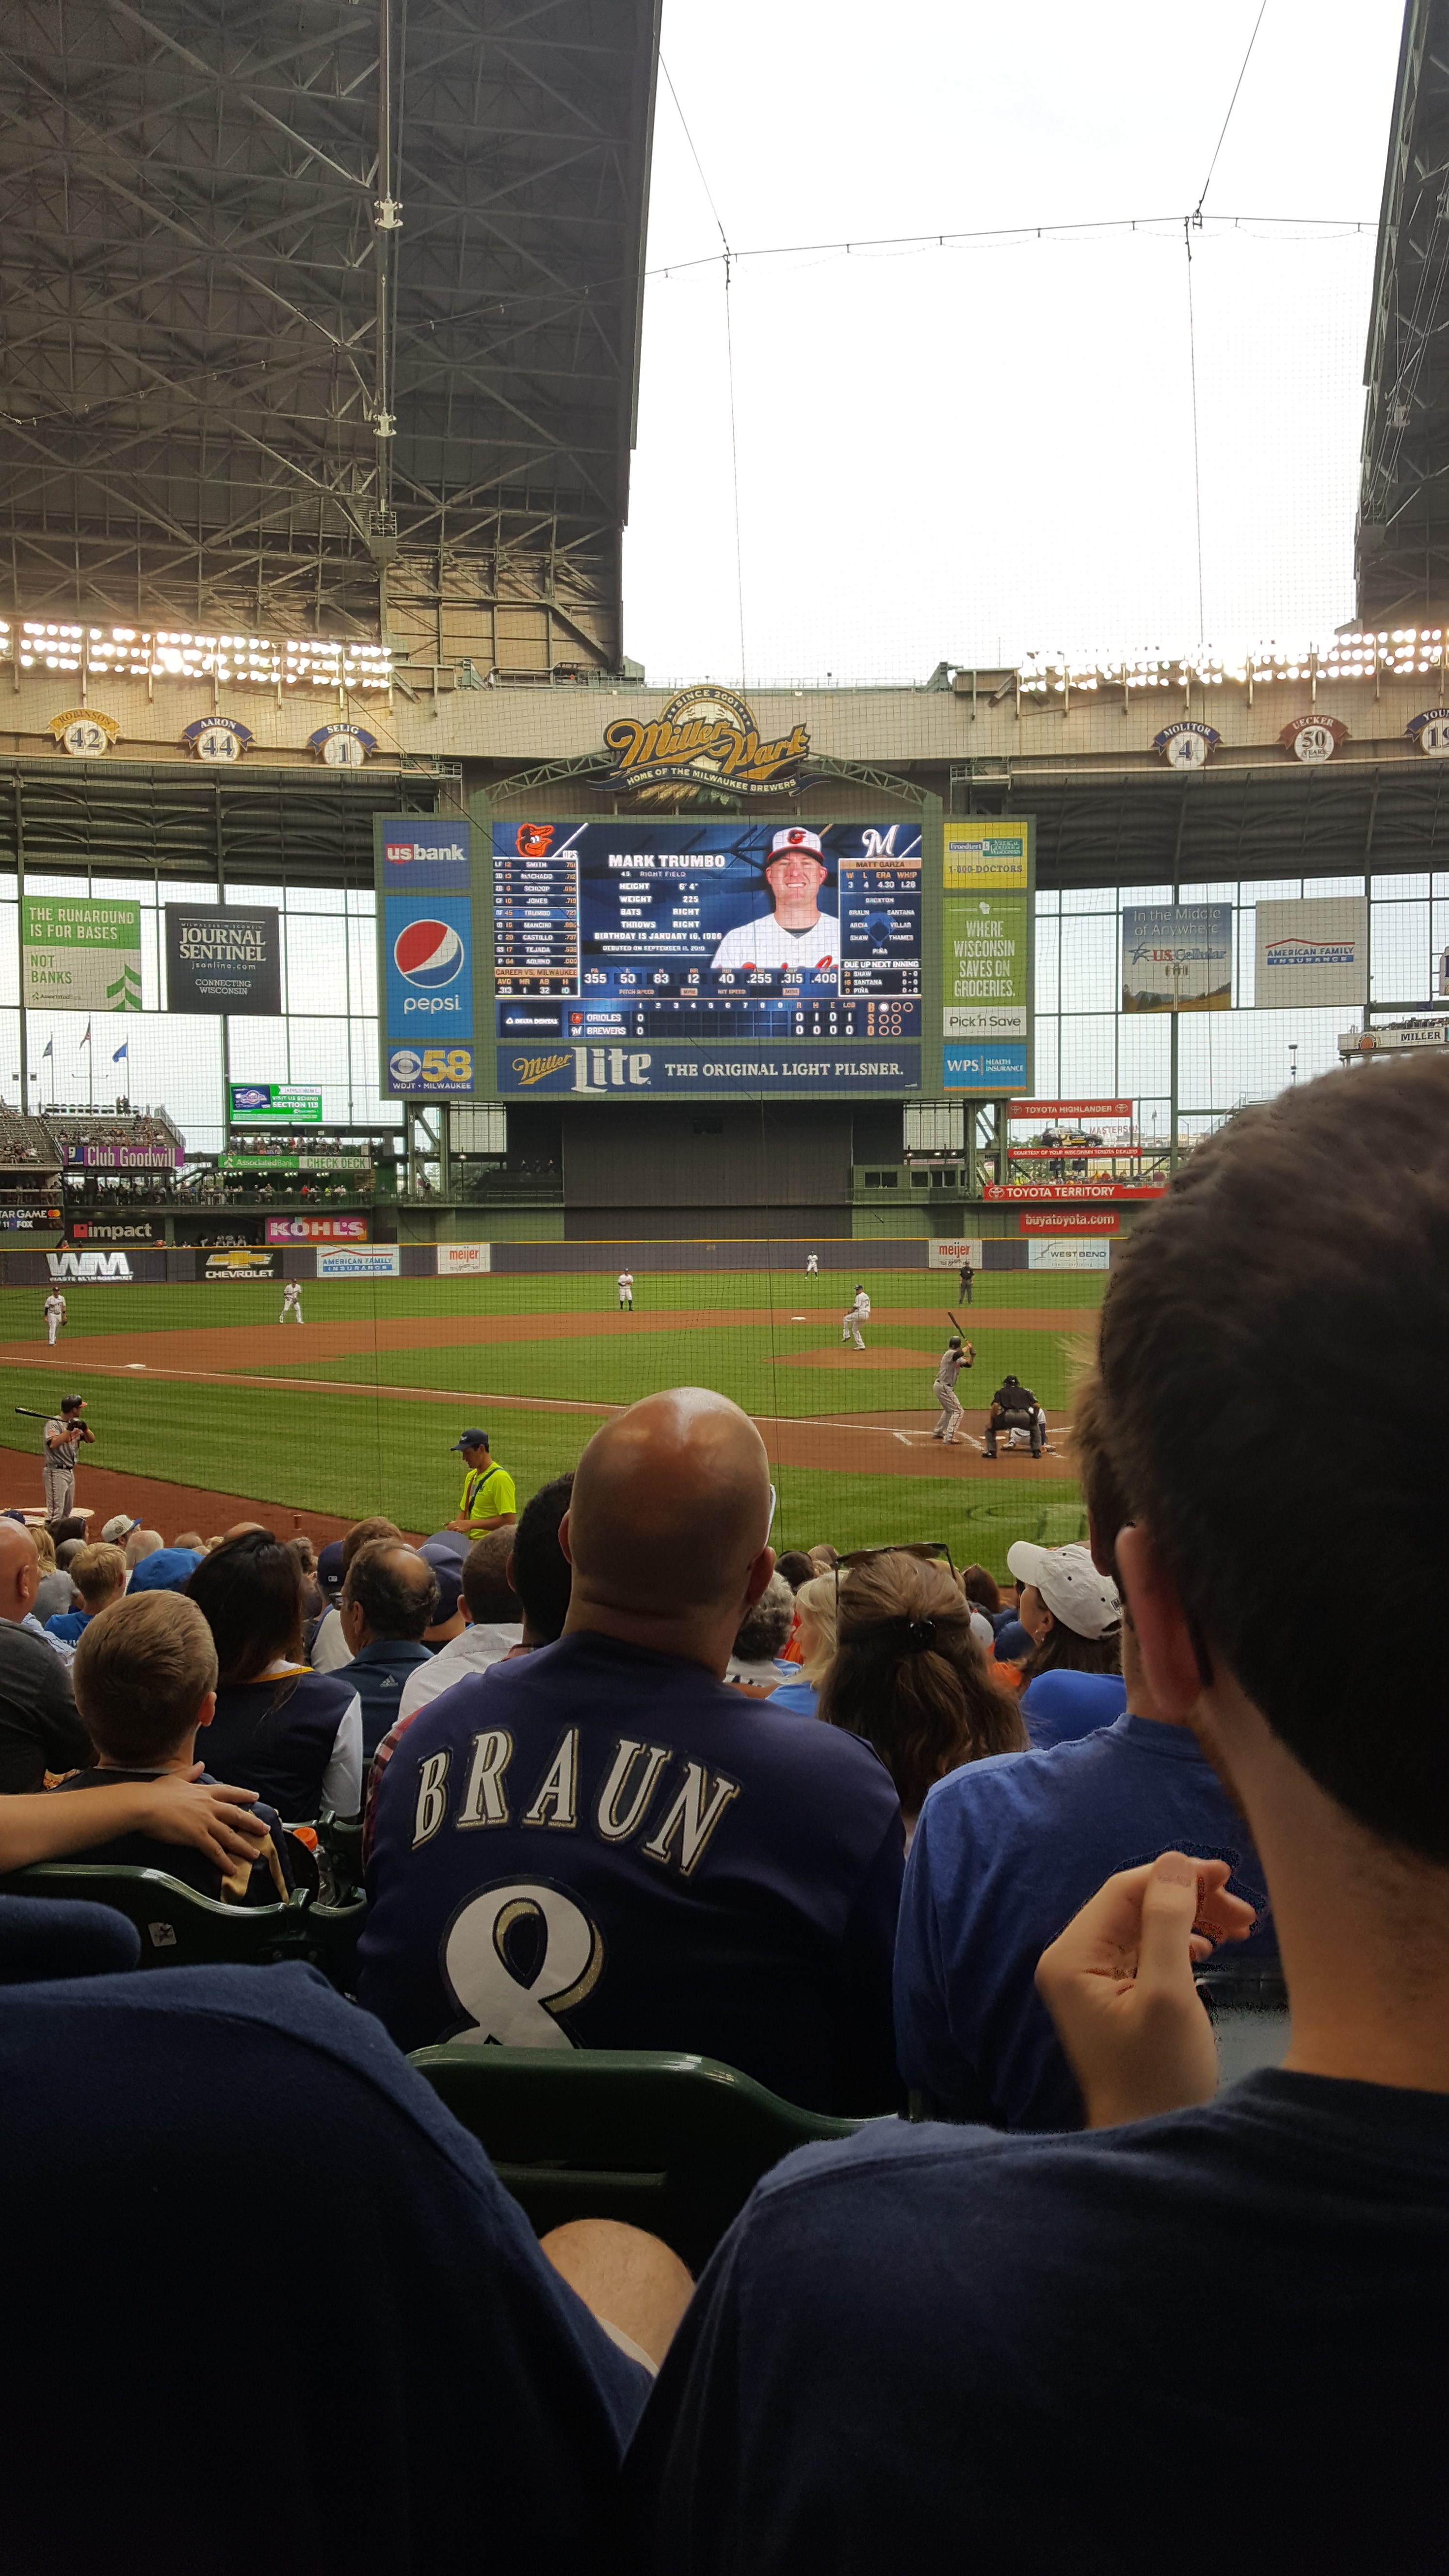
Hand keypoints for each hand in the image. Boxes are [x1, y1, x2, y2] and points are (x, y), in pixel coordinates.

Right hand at [139, 1770, 269, 1869]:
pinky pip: (215, 1851)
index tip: (255, 1797)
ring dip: (244, 1847)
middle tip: (265, 1830)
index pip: (229, 1792)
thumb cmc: (155, 1792)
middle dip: (252, 1823)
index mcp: (203, 1791)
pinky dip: (225, 1861)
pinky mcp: (198, 1837)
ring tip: (255, 1854)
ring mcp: (205, 1822)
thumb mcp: (175, 1777)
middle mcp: (209, 1806)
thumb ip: (190, 1772)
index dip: (243, 1795)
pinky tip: (232, 1870)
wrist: (145, 1805)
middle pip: (236, 1815)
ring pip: (230, 1836)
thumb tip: (201, 1764)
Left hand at [1035, 1852, 1256, 2129]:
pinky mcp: (1114, 2000)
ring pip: (1145, 1928)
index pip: (1123, 1891)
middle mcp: (1073, 1963)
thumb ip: (1168, 1922)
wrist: (1150, 2141)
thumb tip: (1174, 1862)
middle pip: (1135, 1906)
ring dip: (1192, 1921)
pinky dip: (1181, 1945)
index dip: (1175, 1876)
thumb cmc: (1159, 2076)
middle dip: (1190, 1901)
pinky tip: (1208, 1951)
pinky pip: (1147, 1953)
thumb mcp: (1169, 1993)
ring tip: (1241, 1929)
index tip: (1227, 1875)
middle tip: (1245, 1912)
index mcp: (1072, 1957)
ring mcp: (1092, 1983)